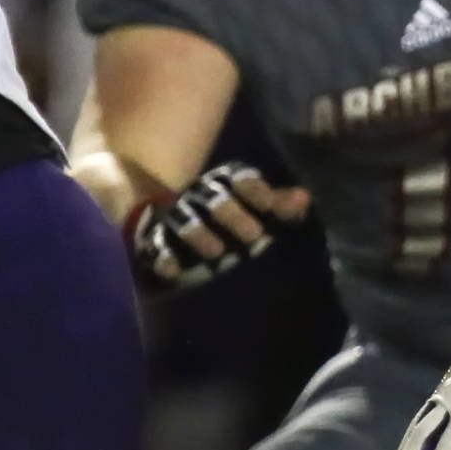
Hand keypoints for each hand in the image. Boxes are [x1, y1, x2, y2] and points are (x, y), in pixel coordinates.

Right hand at [125, 161, 309, 289]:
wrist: (146, 203)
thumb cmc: (215, 213)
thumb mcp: (246, 205)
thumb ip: (275, 203)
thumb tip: (305, 199)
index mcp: (221, 184)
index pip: (239, 179)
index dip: (254, 189)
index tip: (267, 203)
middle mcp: (197, 195)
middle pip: (215, 198)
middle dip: (233, 215)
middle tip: (255, 235)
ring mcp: (171, 214)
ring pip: (185, 219)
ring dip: (199, 234)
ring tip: (216, 252)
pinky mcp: (148, 236)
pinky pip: (154, 245)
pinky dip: (163, 256)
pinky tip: (172, 270)